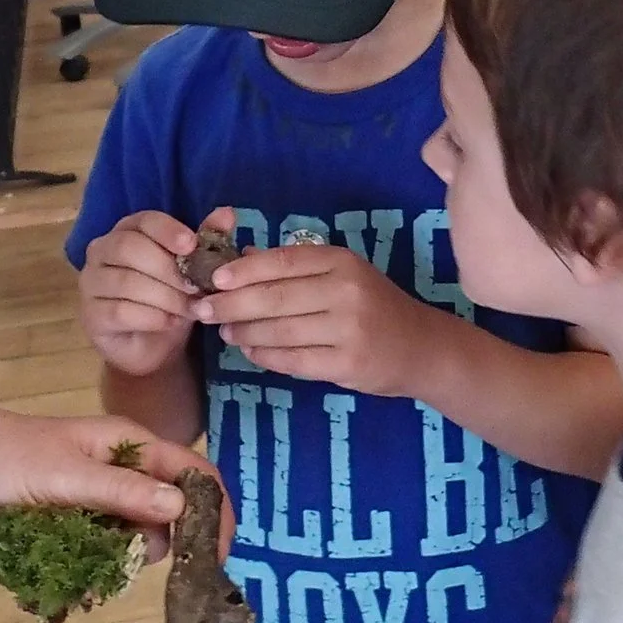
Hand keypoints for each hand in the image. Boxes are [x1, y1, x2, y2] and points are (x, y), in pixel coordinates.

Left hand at [0, 399, 206, 547]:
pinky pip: (108, 551)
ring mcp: (105, 500)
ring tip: (91, 566)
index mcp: (132, 448)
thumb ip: (122, 491)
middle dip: (167, 545)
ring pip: (140, 539)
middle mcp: (127, 473)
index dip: (215, 512)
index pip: (195, 475)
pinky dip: (99, 567)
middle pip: (174, 514)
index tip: (217, 557)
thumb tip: (181, 506)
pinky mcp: (83, 523)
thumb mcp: (66, 475)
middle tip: (137, 567)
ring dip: (124, 560)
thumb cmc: (9, 458)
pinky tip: (75, 575)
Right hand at [77, 210, 205, 376]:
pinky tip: (170, 323)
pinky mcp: (91, 315)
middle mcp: (102, 251)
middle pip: (129, 248)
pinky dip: (151, 317)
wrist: (155, 346)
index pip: (143, 220)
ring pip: (126, 282)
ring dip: (164, 296)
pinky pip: (120, 311)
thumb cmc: (171, 299)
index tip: (191, 245)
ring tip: (190, 308)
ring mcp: (91, 283)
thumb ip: (207, 242)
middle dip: (168, 269)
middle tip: (196, 287)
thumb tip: (227, 213)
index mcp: (127, 231)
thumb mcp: (193, 270)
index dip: (167, 230)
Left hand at [195, 243, 449, 397]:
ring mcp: (347, 329)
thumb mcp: (341, 275)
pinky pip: (292, 360)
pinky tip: (251, 351)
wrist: (419, 347)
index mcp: (341, 262)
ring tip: (224, 331)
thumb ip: (294, 267)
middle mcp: (345, 291)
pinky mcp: (346, 363)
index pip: (283, 261)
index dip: (244, 270)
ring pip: (279, 330)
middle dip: (232, 304)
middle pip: (275, 297)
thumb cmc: (373, 306)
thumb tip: (239, 259)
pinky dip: (265, 356)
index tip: (213, 278)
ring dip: (244, 331)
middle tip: (203, 310)